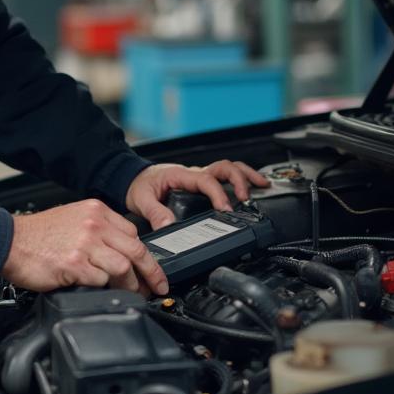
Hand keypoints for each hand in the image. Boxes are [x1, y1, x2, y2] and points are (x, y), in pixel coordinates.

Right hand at [2, 199, 168, 295]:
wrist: (7, 241)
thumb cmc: (36, 235)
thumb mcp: (72, 219)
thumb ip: (97, 231)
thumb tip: (119, 252)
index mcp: (95, 211)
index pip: (133, 233)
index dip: (145, 255)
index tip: (150, 269)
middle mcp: (93, 224)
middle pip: (136, 250)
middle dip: (152, 273)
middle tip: (156, 288)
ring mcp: (85, 244)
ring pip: (123, 267)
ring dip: (128, 285)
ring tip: (126, 293)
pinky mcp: (74, 264)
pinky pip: (101, 280)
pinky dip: (102, 288)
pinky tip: (97, 289)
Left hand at [125, 160, 270, 229]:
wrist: (132, 178)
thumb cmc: (138, 185)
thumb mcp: (141, 200)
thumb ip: (154, 213)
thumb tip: (169, 226)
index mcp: (181, 175)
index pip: (206, 180)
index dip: (218, 194)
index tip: (226, 210)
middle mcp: (193, 173)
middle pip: (224, 168)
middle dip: (240, 180)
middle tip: (247, 198)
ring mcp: (198, 176)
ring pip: (228, 168)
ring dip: (246, 176)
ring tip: (262, 186)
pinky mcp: (200, 182)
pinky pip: (224, 177)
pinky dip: (240, 180)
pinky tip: (251, 188)